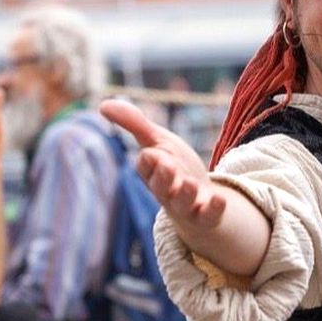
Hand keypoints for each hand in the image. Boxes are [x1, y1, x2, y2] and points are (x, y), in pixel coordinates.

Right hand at [99, 100, 227, 241]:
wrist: (201, 197)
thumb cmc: (175, 168)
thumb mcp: (158, 142)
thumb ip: (134, 124)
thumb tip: (103, 105)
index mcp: (153, 172)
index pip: (146, 166)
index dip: (149, 161)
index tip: (152, 153)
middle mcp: (167, 191)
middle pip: (161, 186)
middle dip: (164, 177)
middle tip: (168, 166)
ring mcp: (186, 205)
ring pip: (182, 203)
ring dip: (186, 194)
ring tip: (190, 184)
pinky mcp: (206, 215)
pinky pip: (208, 216)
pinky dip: (213, 209)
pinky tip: (219, 200)